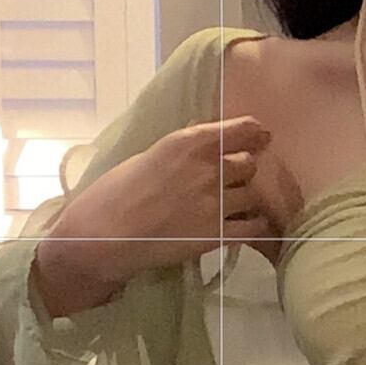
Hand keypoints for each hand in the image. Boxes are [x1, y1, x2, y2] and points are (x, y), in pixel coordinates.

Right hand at [35, 116, 277, 314]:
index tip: (260, 137)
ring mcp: (216, 202)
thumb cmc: (113, 193)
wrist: (104, 235)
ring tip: (234, 206)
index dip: (254, 133)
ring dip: (246, 199)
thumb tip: (200, 145)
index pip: (242, 129)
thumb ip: (179, 152)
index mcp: (189, 142)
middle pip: (250, 163)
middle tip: (233, 180)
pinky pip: (255, 227)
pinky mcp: (218, 235)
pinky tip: (246, 227)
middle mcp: (209, 168)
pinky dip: (254, 226)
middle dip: (244, 170)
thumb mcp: (148, 157)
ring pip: (253, 195)